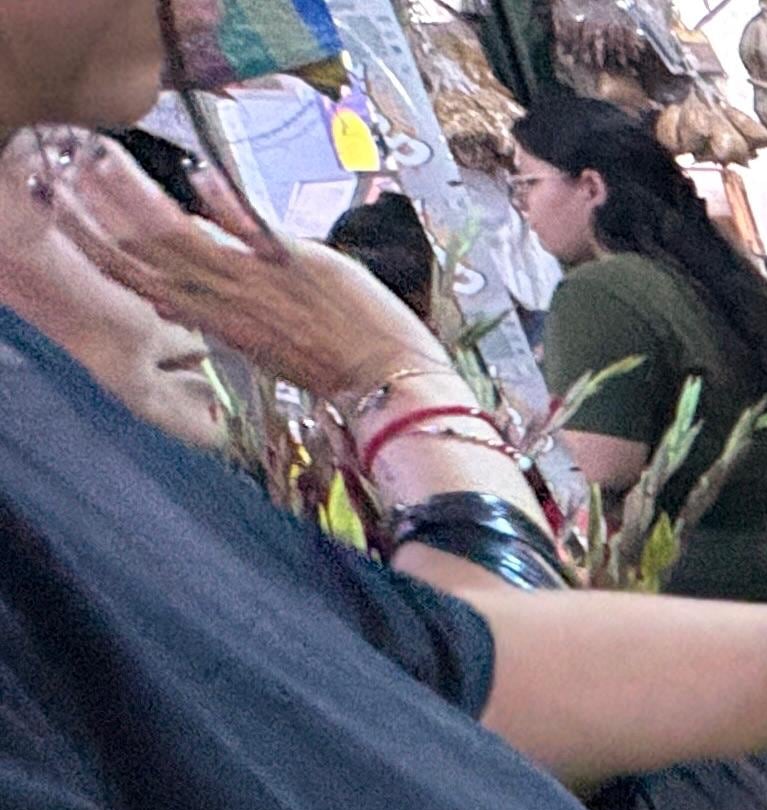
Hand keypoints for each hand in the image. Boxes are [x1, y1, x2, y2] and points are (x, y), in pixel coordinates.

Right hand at [40, 128, 443, 401]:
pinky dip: (225, 204)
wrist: (389, 384)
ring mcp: (259, 283)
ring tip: (108, 161)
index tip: (70, 209)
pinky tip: (200, 176)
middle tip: (74, 166)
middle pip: (146, 253)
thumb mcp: (257, 336)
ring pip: (182, 241)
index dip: (98, 244)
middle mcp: (225, 302)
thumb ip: (217, 307)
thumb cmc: (334, 360)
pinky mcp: (298, 267)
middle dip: (103, 209)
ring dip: (142, 197)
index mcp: (214, 318)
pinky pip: (253, 233)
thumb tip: (179, 289)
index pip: (139, 278)